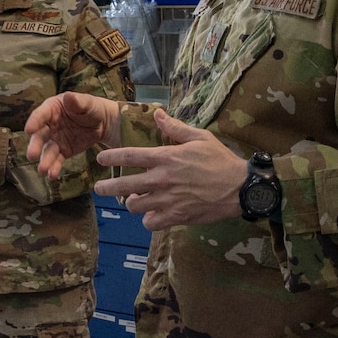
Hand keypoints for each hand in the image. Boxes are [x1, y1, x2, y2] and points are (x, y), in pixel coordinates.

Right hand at [24, 92, 118, 176]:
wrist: (102, 122)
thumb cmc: (91, 107)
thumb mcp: (86, 102)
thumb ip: (77, 101)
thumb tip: (68, 96)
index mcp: (51, 109)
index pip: (40, 115)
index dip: (34, 122)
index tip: (29, 130)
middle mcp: (49, 125)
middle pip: (40, 135)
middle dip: (35, 146)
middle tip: (31, 155)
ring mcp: (55, 139)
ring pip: (47, 151)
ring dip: (44, 160)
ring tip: (43, 170)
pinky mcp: (62, 151)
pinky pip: (57, 160)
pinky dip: (54, 167)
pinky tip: (52, 175)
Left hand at [96, 112, 249, 228]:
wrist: (239, 188)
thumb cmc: (220, 160)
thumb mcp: (200, 137)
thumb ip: (175, 128)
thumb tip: (158, 114)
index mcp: (166, 157)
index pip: (129, 155)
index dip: (111, 157)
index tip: (100, 159)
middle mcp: (162, 179)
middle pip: (123, 185)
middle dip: (106, 188)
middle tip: (98, 190)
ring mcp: (167, 200)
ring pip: (134, 206)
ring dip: (132, 203)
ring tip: (135, 200)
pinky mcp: (176, 217)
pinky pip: (151, 223)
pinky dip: (149, 220)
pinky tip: (152, 215)